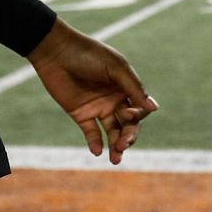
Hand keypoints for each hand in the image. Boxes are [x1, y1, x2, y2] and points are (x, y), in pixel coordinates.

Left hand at [26, 19, 156, 164]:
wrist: (56, 52)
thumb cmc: (89, 55)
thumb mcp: (115, 68)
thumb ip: (134, 88)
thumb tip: (154, 108)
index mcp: (127, 86)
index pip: (140, 109)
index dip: (137, 116)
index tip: (127, 113)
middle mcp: (115, 99)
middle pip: (128, 124)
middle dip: (128, 137)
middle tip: (123, 146)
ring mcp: (98, 107)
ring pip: (112, 131)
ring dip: (115, 145)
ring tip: (115, 158)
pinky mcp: (81, 114)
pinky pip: (92, 133)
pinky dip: (95, 143)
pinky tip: (97, 150)